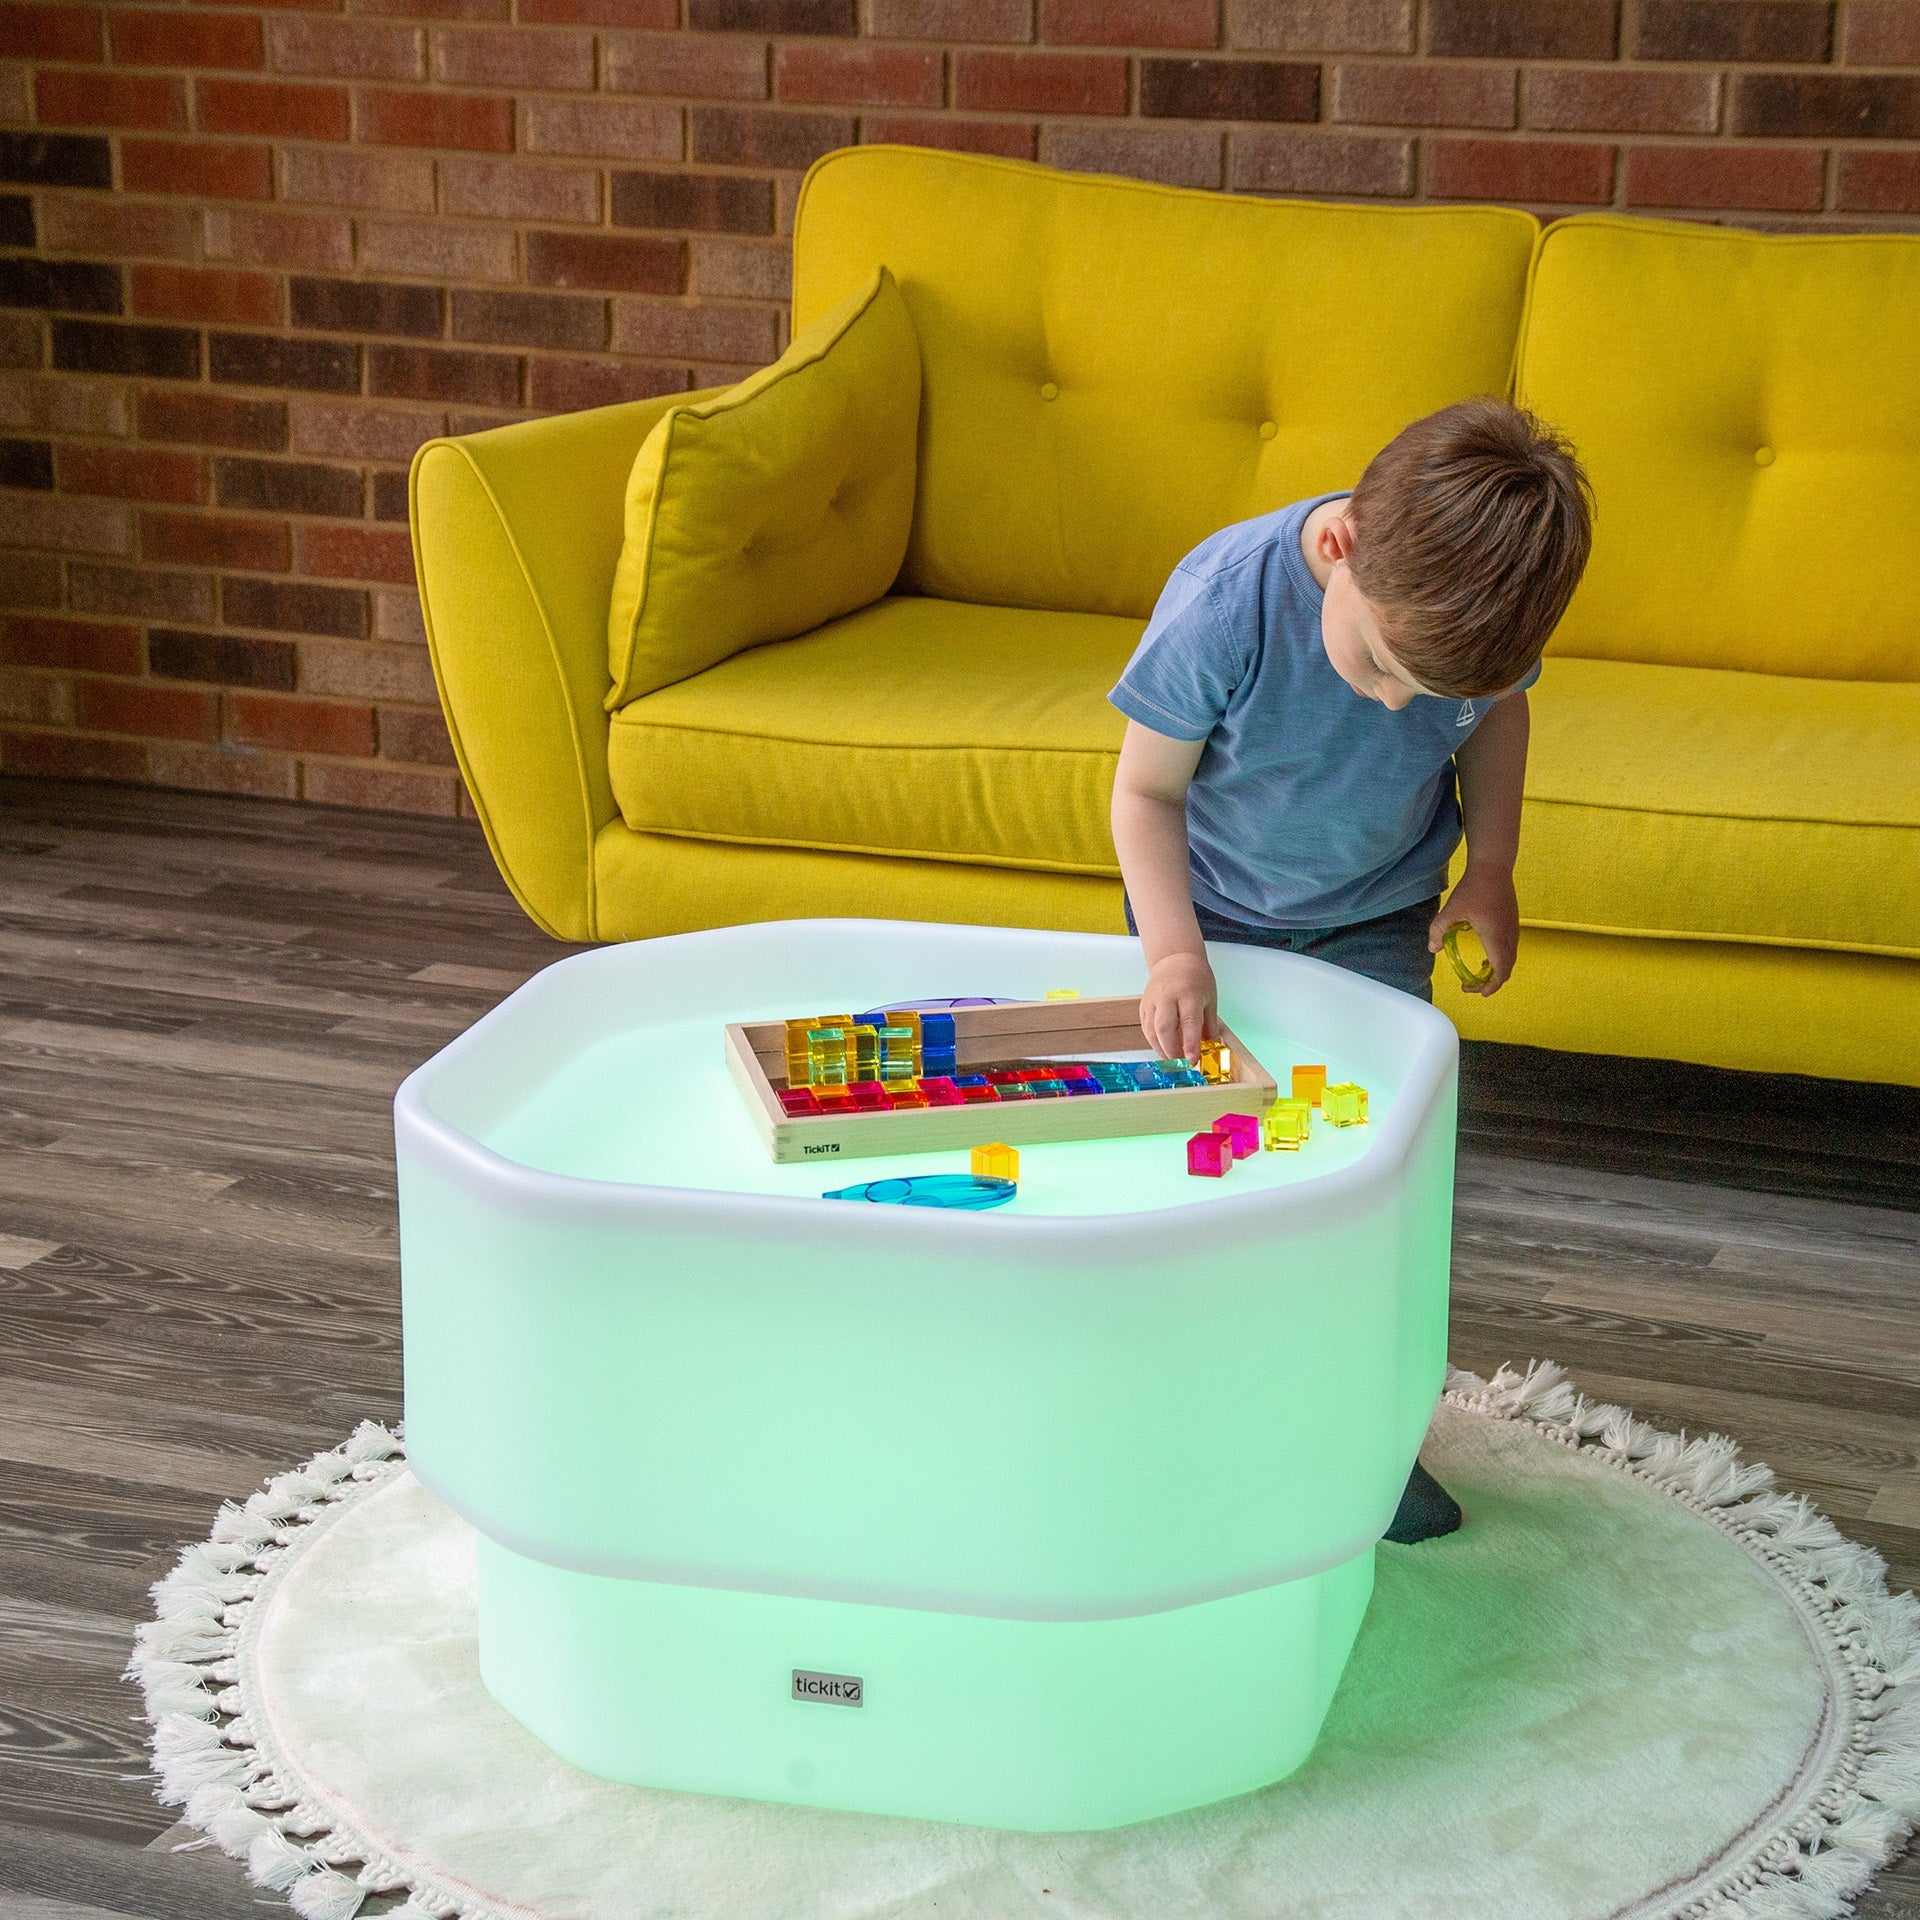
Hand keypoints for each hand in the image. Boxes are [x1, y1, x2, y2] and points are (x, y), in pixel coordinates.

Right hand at [1139, 950, 1216, 1061]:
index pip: (1189, 1022)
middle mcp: (1168, 996)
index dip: (1190, 1043)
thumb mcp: (1210, 998)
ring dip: (1161, 1049)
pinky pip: (1146, 1028)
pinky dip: (1154, 1041)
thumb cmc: (1196, 979)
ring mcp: (1153, 1000)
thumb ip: (1209, 1024)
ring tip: (1173, 1060)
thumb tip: (1210, 1046)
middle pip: (1164, 1028)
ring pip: (1152, 1030)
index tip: (1193, 1060)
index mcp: (1188, 993)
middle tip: (1181, 1063)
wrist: (1175, 960)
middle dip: (1172, 1050)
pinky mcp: (1144, 1005)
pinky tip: (1164, 1048)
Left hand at [1430, 866, 1518, 996]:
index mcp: (1495, 937)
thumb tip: (1432, 949)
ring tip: (1478, 974)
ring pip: (1510, 958)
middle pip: (1506, 968)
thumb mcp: (1450, 910)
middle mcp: (1509, 936)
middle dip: (1491, 982)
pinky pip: (1510, 948)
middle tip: (1472, 985)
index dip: (1491, 986)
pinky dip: (1500, 958)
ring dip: (1496, 970)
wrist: (1493, 867)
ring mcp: (1513, 928)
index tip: (1478, 992)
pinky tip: (1486, 955)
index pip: (1500, 971)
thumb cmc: (1473, 888)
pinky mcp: (1513, 922)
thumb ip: (1439, 930)